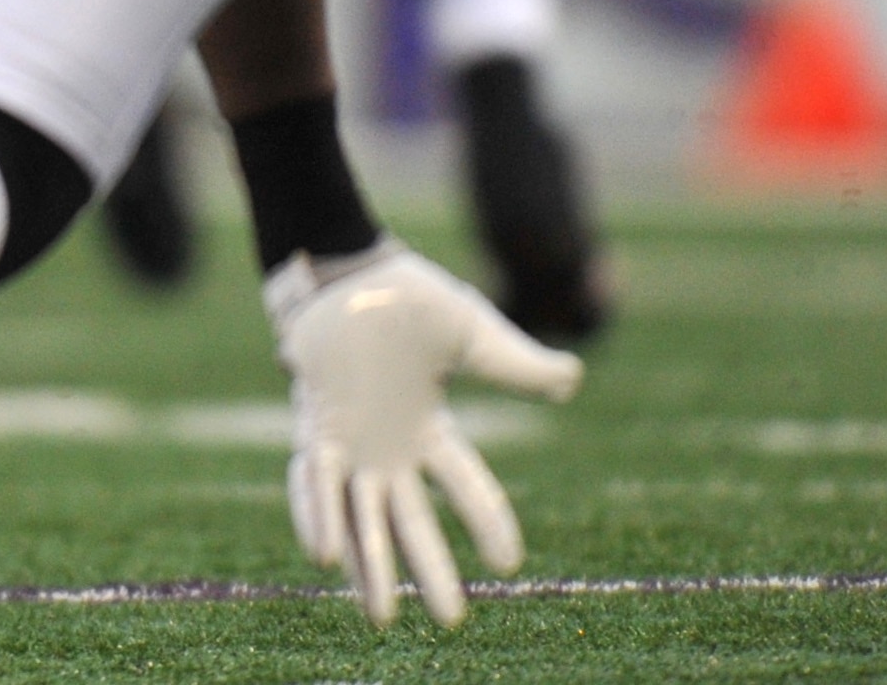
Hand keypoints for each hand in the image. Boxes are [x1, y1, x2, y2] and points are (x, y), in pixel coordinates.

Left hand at [269, 239, 584, 628]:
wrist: (344, 267)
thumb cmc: (403, 296)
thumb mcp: (471, 334)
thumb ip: (516, 364)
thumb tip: (572, 380)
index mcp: (430, 428)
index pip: (468, 487)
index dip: (489, 524)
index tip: (510, 564)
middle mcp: (388, 447)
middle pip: (414, 522)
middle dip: (432, 571)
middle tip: (453, 620)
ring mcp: (349, 442)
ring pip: (361, 519)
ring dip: (372, 568)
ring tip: (381, 619)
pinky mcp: (314, 427)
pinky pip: (315, 483)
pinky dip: (317, 517)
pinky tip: (323, 557)